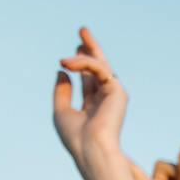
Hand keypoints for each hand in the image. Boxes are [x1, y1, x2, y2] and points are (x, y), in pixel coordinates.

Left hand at [53, 27, 128, 168]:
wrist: (91, 148)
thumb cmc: (76, 137)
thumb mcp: (61, 112)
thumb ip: (61, 92)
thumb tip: (61, 71)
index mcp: (94, 107)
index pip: (87, 81)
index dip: (80, 66)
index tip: (70, 55)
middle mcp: (105, 99)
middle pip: (98, 69)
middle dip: (91, 49)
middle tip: (82, 31)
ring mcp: (113, 94)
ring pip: (100, 65)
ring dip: (87, 51)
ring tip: (78, 37)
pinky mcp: (117, 90)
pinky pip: (99, 68)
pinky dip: (83, 62)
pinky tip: (67, 63)